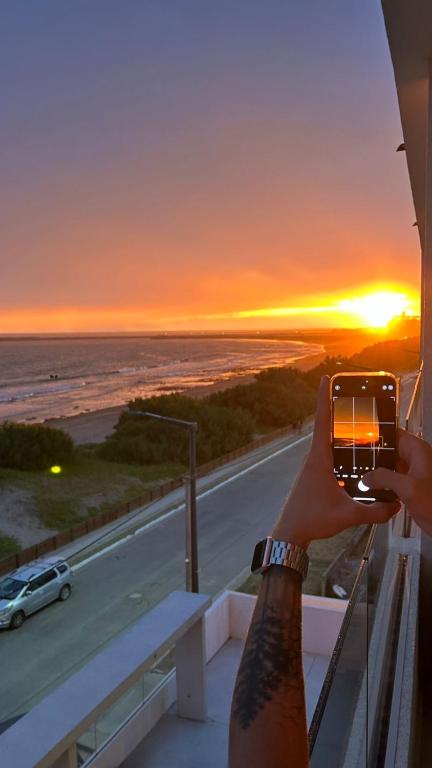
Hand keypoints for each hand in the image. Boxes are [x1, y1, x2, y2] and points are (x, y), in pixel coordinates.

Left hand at [272, 376, 399, 547]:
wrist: (290, 533)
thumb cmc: (310, 520)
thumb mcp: (347, 515)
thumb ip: (374, 511)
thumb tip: (395, 505)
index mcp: (319, 459)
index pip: (322, 422)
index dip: (324, 399)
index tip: (325, 379)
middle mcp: (314, 458)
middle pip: (328, 426)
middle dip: (337, 409)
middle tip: (349, 393)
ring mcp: (314, 467)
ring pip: (329, 442)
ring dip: (340, 430)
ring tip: (356, 419)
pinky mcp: (316, 476)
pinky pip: (330, 456)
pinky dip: (340, 450)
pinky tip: (353, 454)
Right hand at [363, 429, 431, 535]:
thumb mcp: (408, 487)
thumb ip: (384, 478)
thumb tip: (366, 478)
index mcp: (417, 451)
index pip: (394, 434)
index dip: (377, 434)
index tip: (359, 438)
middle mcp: (414, 459)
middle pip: (388, 450)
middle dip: (372, 455)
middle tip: (353, 459)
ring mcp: (411, 473)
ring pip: (388, 465)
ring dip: (375, 470)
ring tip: (357, 473)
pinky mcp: (408, 487)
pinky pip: (390, 480)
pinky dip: (381, 483)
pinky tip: (368, 487)